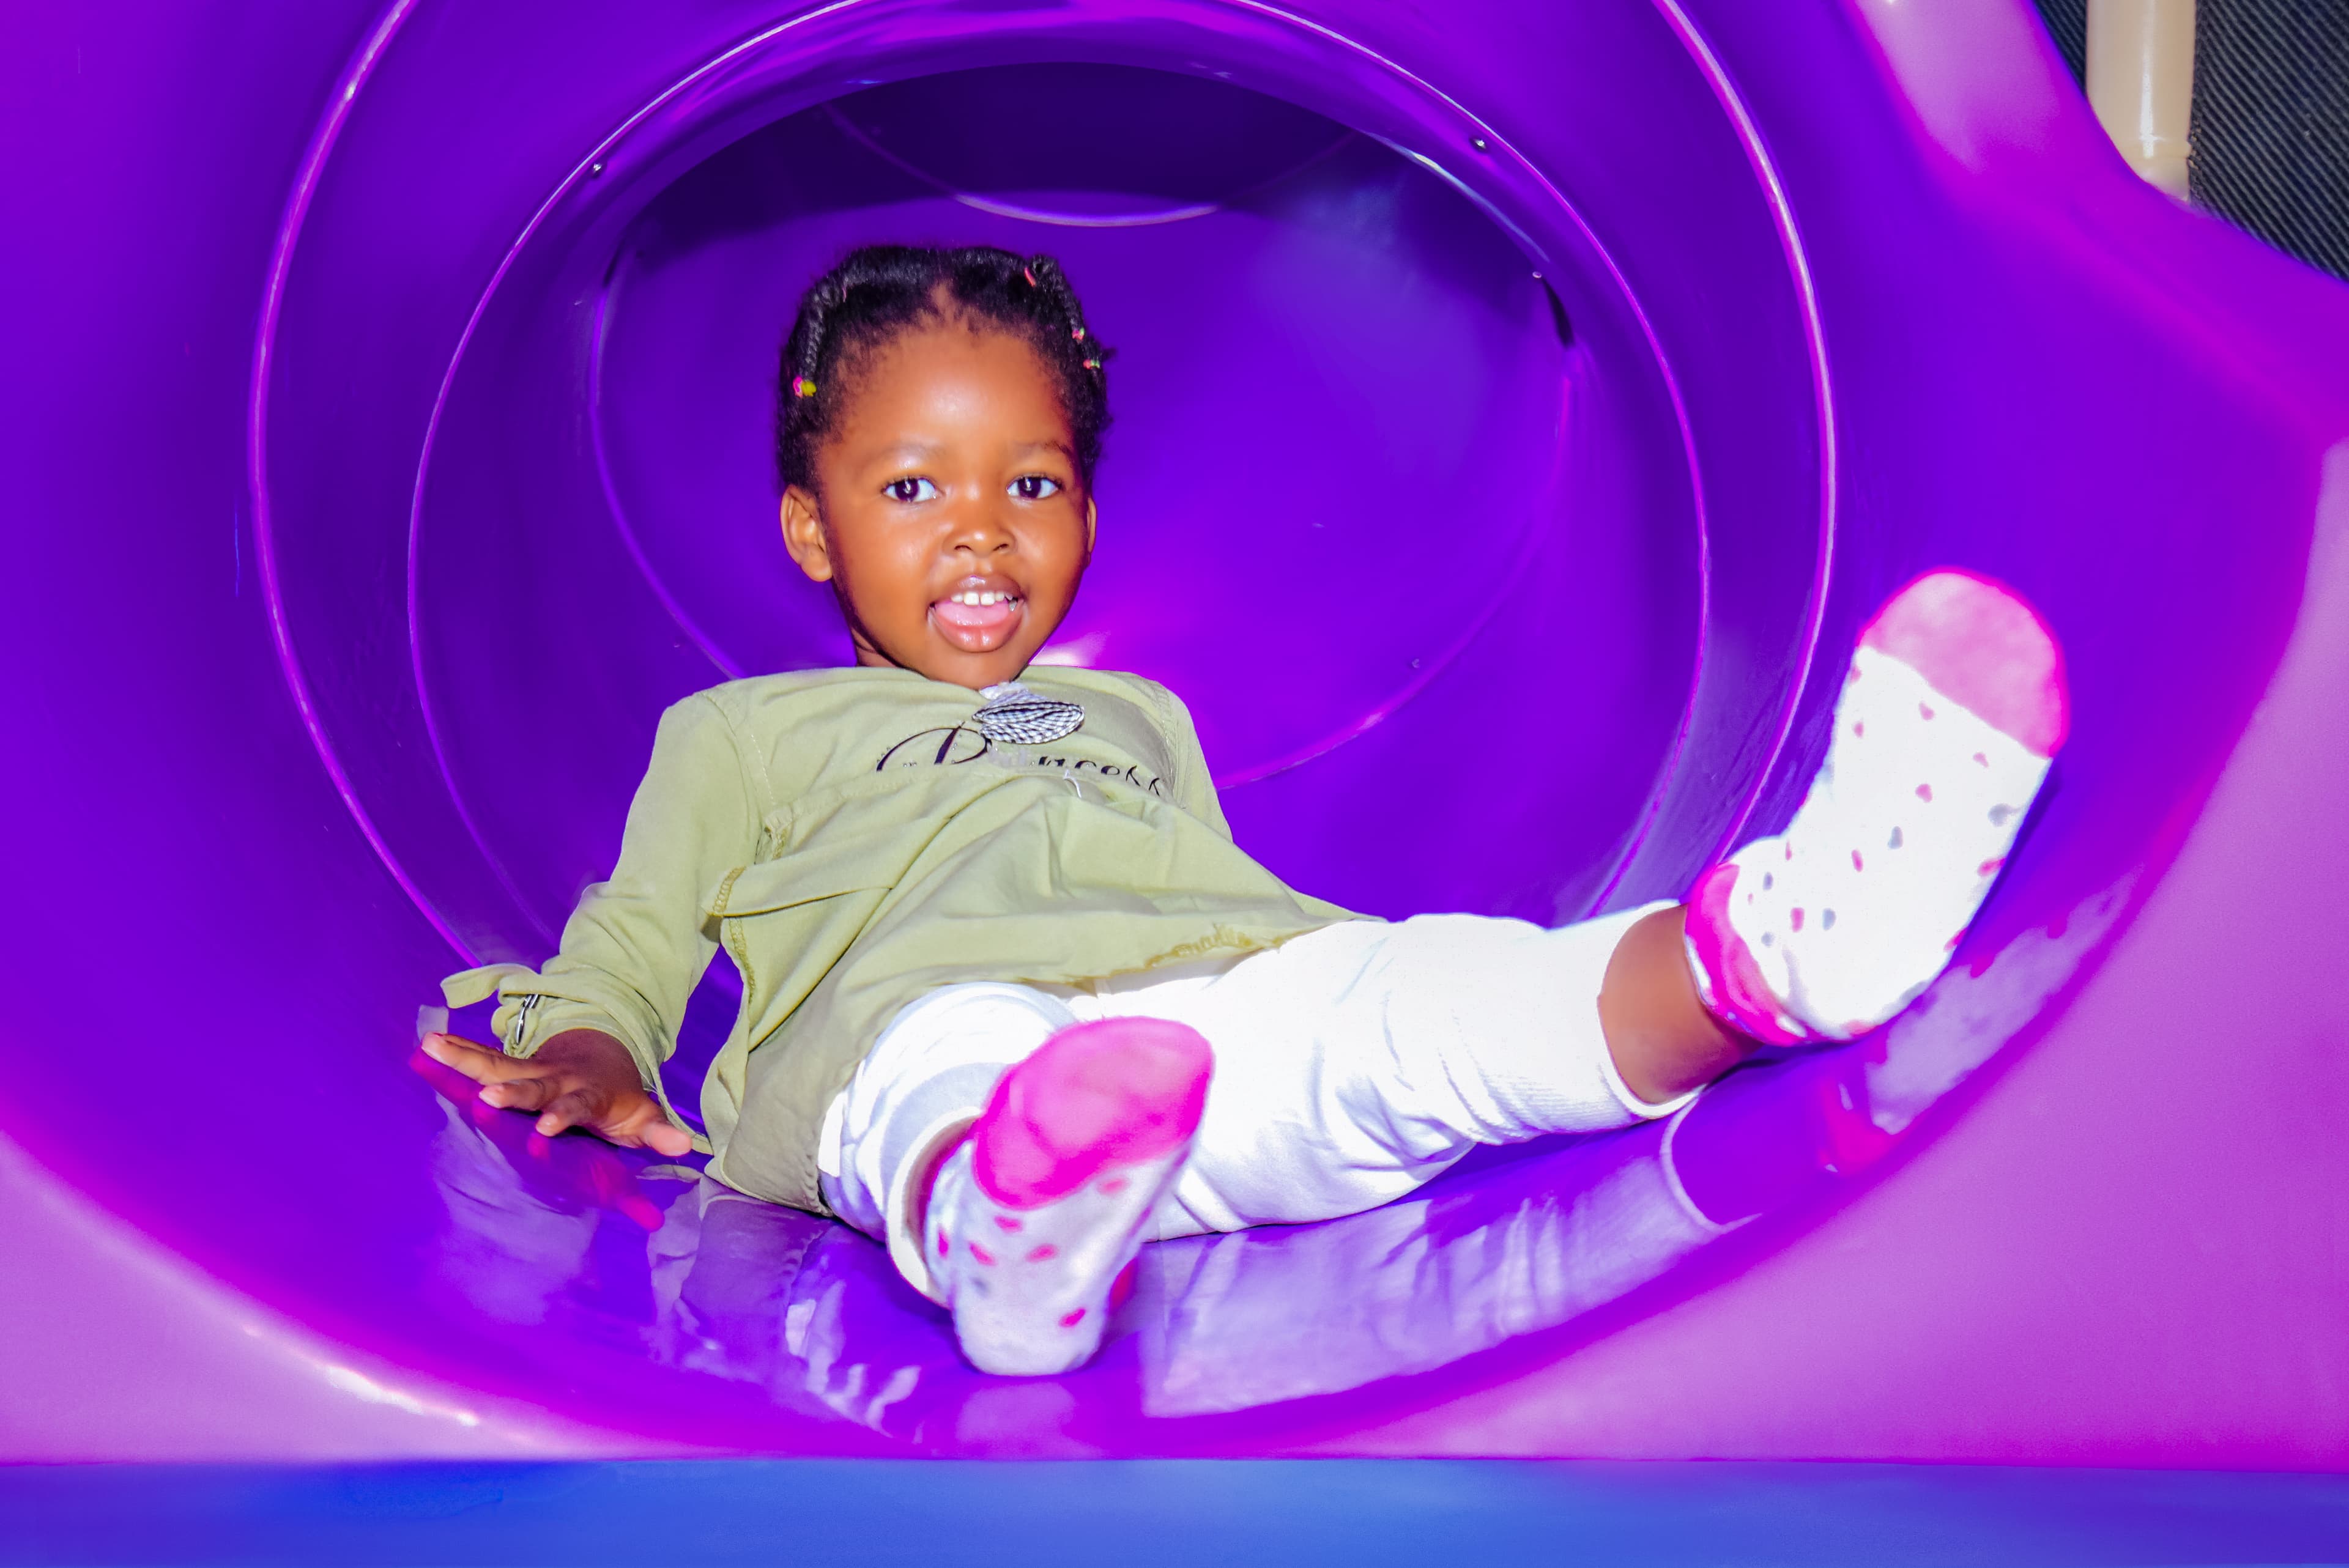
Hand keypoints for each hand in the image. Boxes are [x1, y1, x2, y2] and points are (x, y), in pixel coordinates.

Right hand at [421, 1028, 694, 1156]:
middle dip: (511, 1090)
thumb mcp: (643, 1117)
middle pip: (531, 1083)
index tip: (549, 1126)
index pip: (575, 1105)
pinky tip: (424, 1046)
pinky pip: (479, 1059)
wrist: (602, 1057)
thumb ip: (659, 1133)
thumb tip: (686, 1146)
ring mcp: (530, 1069)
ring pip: (497, 1063)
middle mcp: (555, 1077)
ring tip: (431, 1047)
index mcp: (587, 1093)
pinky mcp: (510, 1067)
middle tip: (487, 1097)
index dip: (563, 1113)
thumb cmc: (619, 1099)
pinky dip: (454, 1052)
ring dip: (466, 1057)